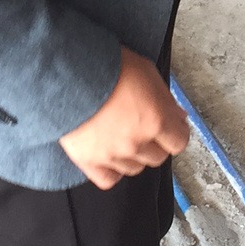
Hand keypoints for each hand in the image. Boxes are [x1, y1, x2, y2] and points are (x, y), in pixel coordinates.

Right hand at [60, 47, 189, 188]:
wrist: (65, 73)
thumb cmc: (106, 66)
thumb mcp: (146, 71)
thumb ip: (166, 99)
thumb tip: (179, 116)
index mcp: (156, 120)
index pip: (178, 141)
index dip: (175, 132)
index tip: (169, 125)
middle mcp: (137, 143)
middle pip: (158, 157)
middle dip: (155, 143)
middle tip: (142, 126)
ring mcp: (113, 155)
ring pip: (135, 168)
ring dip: (134, 155)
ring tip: (121, 135)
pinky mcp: (89, 161)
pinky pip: (109, 179)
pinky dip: (112, 169)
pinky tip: (109, 154)